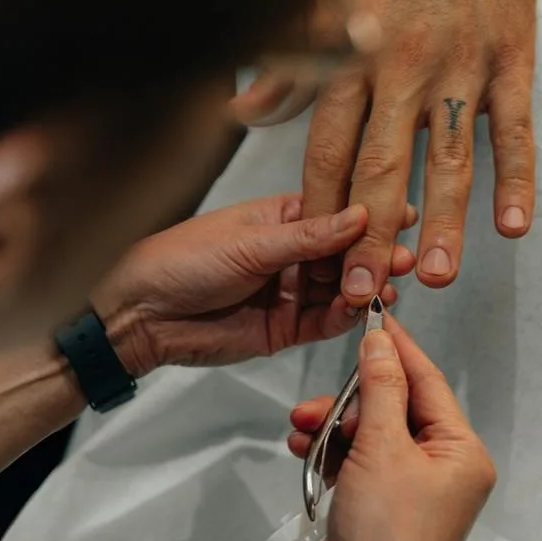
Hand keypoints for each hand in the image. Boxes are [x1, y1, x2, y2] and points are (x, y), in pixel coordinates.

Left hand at [91, 195, 417, 372]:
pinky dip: (346, 318)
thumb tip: (359, 215)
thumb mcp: (250, 242)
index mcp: (283, 217)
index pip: (338, 212)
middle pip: (348, 254)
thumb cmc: (181, 260)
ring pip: (343, 289)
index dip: (369, 215)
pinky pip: (326, 323)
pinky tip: (361, 310)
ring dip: (365, 288)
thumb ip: (308, 237)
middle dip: (374, 255)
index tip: (400, 216)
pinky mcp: (286, 328)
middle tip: (400, 258)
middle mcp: (294, 253)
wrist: (141, 315)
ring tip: (385, 286)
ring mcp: (292, 291)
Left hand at [235, 0, 541, 305]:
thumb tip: (239, 111)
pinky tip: (514, 224)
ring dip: (442, 220)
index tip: (309, 259)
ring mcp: (461, 65)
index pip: (327, 147)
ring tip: (435, 276)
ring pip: (449, 157)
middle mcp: (402, 65)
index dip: (318, 207)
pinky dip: (517, 177)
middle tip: (359, 291)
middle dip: (368, 232)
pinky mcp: (511, 60)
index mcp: (352, 54)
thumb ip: (287, 61)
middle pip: (381, 163)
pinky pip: (514, 129)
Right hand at [287, 318, 495, 540]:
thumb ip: (379, 388)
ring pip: (370, 433)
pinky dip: (331, 453)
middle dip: (350, 402)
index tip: (372, 314)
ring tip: (300, 431)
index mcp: (462, 451)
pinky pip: (358, 461)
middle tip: (315, 404)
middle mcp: (444, 466)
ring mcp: (412, 488)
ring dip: (333, 428)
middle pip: (394, 407)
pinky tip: (303, 451)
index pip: (428, 382)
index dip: (397, 349)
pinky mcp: (382, 504)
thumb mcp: (380, 450)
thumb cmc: (384, 532)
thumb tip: (381, 339)